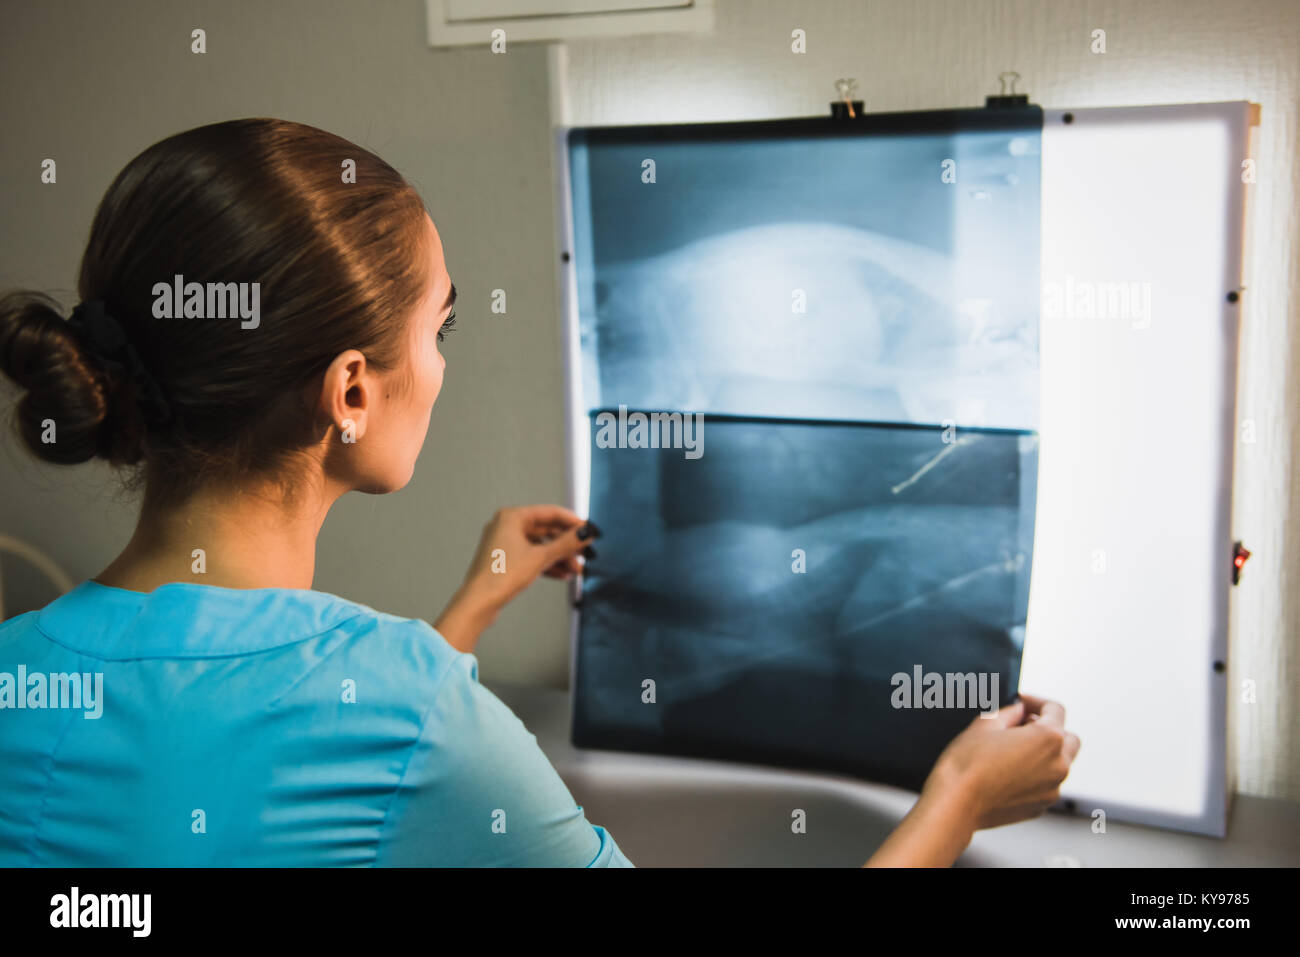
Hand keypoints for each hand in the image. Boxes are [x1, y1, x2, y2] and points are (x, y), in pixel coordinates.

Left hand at [434, 505, 599, 652]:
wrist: (478, 603)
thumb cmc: (500, 576)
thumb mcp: (540, 557)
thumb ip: (566, 544)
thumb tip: (585, 533)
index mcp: (511, 517)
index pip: (550, 513)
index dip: (572, 522)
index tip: (588, 530)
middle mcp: (506, 526)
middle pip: (546, 530)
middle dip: (566, 544)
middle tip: (584, 552)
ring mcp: (504, 544)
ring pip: (539, 545)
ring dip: (559, 557)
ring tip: (576, 569)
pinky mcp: (505, 560)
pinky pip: (531, 556)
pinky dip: (546, 564)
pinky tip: (562, 575)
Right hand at [923, 693, 1080, 830]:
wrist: (956, 804)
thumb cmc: (967, 763)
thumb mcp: (985, 724)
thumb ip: (1010, 712)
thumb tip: (1019, 709)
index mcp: (1049, 738)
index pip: (1055, 710)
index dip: (1036, 701)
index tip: (1020, 703)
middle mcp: (1059, 764)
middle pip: (1068, 739)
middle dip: (1050, 729)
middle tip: (1021, 726)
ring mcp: (1052, 789)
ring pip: (1059, 764)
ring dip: (1044, 754)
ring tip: (1012, 751)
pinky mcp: (1040, 806)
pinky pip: (1046, 784)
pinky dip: (1035, 776)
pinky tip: (1008, 773)